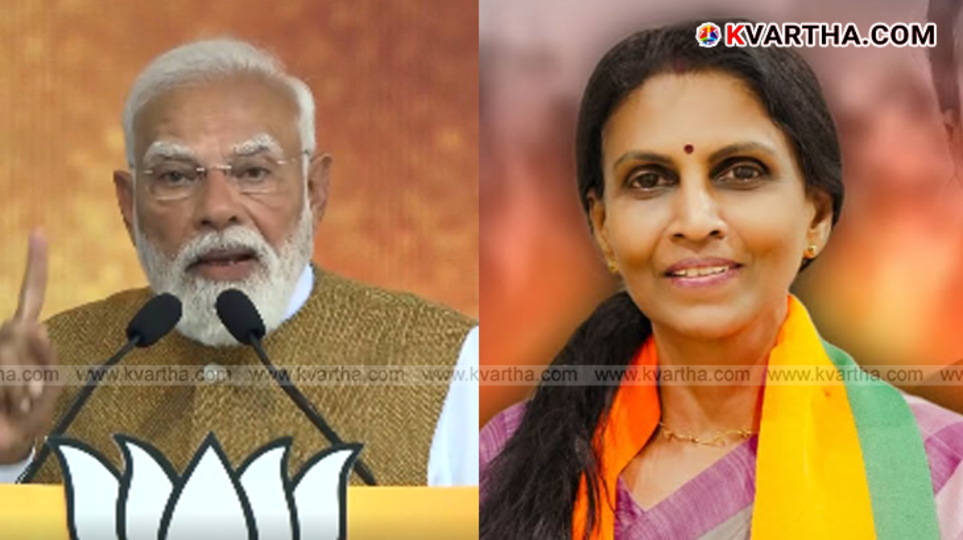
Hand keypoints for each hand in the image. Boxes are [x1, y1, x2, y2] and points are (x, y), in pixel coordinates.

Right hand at [0, 230, 60, 464]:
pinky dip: (12, 393)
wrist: (7, 442)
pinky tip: (11, 404)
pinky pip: (4, 374)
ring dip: (21, 388)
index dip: (35, 263)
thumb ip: (47, 359)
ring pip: (10, 357)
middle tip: (32, 397)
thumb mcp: (50, 387)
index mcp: (25, 333)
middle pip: (24, 333)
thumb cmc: (29, 414)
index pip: (30, 293)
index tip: (40, 231)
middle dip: (33, 371)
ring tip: (18, 403)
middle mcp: (4, 335)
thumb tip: (37, 326)